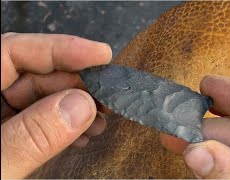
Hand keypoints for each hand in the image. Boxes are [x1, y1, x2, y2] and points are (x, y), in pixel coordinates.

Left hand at [1, 33, 111, 178]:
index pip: (13, 52)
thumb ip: (29, 137)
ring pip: (41, 97)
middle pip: (33, 75)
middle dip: (75, 85)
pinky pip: (40, 119)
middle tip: (107, 98)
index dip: (61, 49)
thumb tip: (81, 105)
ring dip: (75, 107)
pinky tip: (82, 133)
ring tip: (101, 120)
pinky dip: (65, 125)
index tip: (101, 54)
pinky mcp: (6, 131)